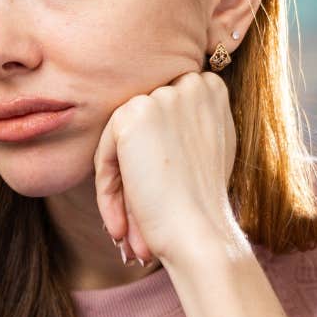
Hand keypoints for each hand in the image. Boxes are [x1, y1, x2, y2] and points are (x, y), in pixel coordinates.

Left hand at [93, 69, 244, 267]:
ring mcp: (163, 96)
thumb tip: (153, 122)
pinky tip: (120, 226)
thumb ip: (186, 122)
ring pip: (121, 143)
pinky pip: (105, 153)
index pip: (163, 118)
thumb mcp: (206, 148)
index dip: (156, 160)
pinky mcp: (133, 114)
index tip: (157, 199)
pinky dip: (107, 191)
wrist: (200, 234)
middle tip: (132, 226)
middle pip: (142, 130)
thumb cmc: (204, 203)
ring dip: (120, 189)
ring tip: (127, 232)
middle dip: (134, 177)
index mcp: (211, 88)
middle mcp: (192, 83)